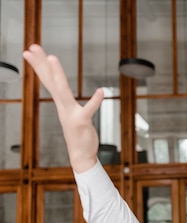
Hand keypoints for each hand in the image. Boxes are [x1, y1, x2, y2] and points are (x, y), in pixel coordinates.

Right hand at [23, 44, 103, 172]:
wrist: (81, 156)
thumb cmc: (78, 134)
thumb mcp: (70, 114)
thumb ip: (68, 101)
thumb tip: (62, 90)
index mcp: (61, 104)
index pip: (48, 81)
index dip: (38, 66)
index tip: (29, 51)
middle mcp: (63, 107)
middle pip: (51, 81)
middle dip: (42, 64)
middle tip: (33, 47)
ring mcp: (71, 114)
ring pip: (63, 91)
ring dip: (57, 74)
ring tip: (52, 57)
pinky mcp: (82, 122)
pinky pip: (89, 109)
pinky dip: (95, 100)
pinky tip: (101, 91)